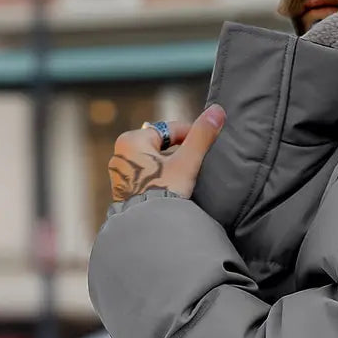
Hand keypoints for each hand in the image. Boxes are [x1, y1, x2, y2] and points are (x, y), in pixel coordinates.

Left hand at [107, 103, 225, 202]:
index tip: (205, 144)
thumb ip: (202, 136)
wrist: (149, 227)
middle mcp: (120, 155)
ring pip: (152, 164)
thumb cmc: (166, 192)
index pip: (167, 130)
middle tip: (196, 164)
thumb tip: (218, 110)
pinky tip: (171, 190)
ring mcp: (119, 176)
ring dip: (168, 167)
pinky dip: (159, 181)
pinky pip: (145, 180)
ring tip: (186, 179)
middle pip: (159, 147)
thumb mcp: (187, 162)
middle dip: (178, 152)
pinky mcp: (123, 194)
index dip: (190, 135)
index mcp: (132, 140)